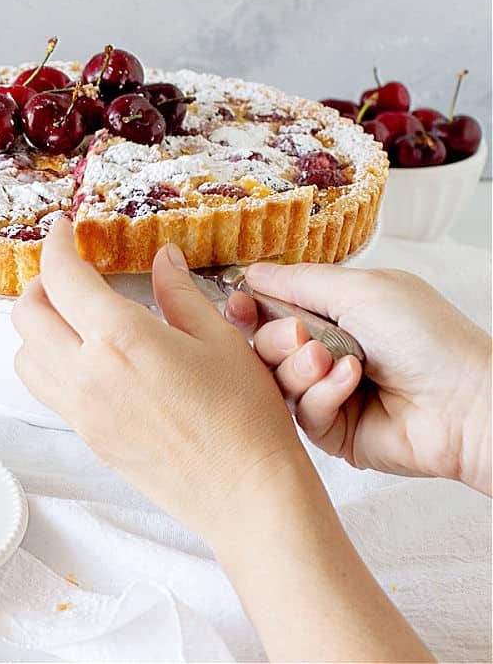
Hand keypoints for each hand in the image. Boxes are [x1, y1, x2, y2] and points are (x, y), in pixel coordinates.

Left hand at [11, 217, 309, 541]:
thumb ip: (179, 293)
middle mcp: (85, 374)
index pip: (61, 277)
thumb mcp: (220, 339)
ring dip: (38, 327)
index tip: (64, 229)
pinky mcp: (87, 436)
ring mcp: (81, 410)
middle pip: (26, 314)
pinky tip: (89, 357)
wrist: (248, 496)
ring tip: (75, 316)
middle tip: (72, 274)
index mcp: (118, 339)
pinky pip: (46, 390)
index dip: (56, 244)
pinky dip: (49, 362)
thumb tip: (163, 258)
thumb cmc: (245, 419)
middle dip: (41, 283)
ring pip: (25, 355)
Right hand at [226, 263, 490, 494]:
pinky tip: (353, 383)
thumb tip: (252, 272)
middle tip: (299, 335)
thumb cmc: (426, 337)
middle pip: (264, 345)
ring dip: (300, 366)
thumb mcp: (360, 289)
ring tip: (331, 360)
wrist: (464, 401)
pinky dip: (323, 393)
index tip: (238, 302)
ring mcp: (328, 393)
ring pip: (277, 380)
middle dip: (275, 337)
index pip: (273, 308)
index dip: (250, 307)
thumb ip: (300, 281)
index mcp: (335, 314)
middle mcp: (326, 353)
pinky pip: (301, 412)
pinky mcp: (332, 431)